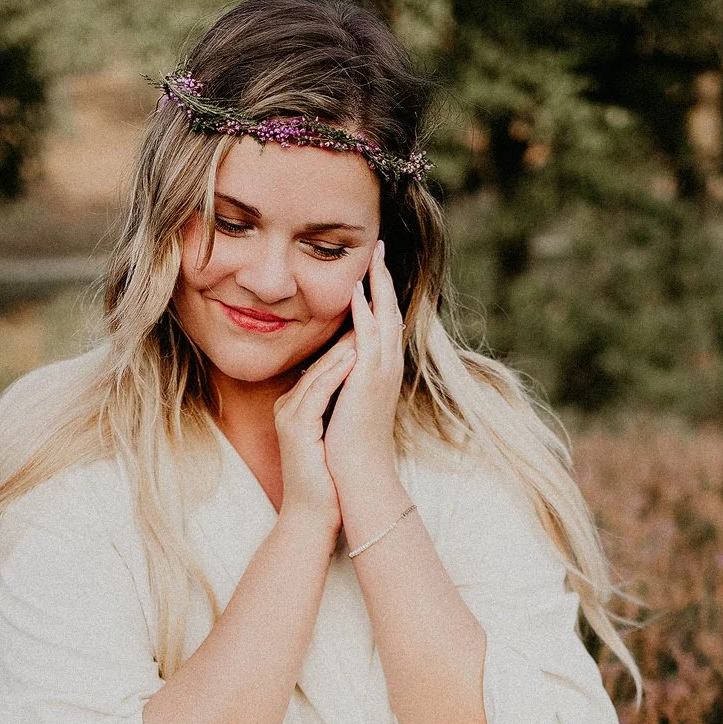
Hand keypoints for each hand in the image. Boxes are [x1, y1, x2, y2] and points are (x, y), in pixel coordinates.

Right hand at [273, 335, 354, 533]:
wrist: (313, 516)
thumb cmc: (328, 481)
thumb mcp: (334, 435)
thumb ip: (339, 408)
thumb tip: (360, 386)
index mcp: (299, 405)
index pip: (326, 365)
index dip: (349, 339)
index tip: (373, 316)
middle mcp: (290, 405)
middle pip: (322, 361)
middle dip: (347, 331)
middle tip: (369, 303)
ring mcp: (290, 415)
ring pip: (320, 372)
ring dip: (344, 345)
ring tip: (366, 319)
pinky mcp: (296, 428)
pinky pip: (318, 392)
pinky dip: (337, 372)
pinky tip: (355, 355)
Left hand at [322, 240, 403, 485]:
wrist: (358, 477)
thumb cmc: (349, 449)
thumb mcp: (346, 405)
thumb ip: (343, 382)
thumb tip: (332, 370)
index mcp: (380, 373)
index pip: (382, 325)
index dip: (379, 295)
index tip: (371, 269)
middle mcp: (387, 368)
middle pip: (390, 311)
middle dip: (384, 278)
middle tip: (379, 246)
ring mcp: (381, 373)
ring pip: (385, 317)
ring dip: (379, 284)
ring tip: (373, 254)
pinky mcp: (369, 381)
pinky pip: (369, 337)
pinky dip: (366, 312)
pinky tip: (357, 289)